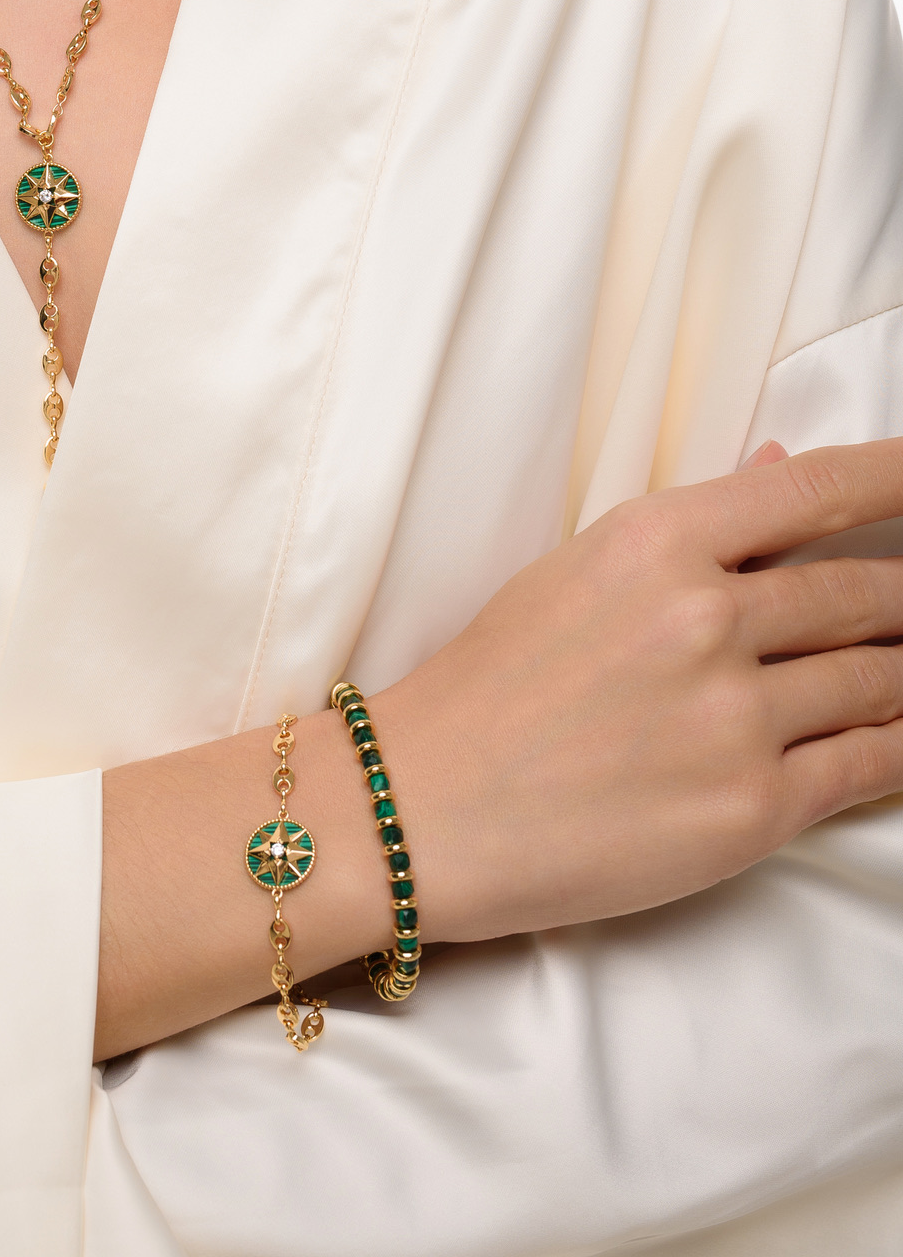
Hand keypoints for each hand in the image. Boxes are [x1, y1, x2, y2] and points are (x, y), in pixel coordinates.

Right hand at [383, 438, 902, 943]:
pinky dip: (898, 745)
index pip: (817, 489)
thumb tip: (783, 469)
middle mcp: (705, 618)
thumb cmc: (490, 687)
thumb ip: (692, 529)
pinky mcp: (750, 810)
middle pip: (864, 590)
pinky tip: (901, 733)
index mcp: (655, 541)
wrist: (424, 807)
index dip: (899, 477)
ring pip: (879, 678)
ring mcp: (734, 717)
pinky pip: (867, 765)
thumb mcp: (574, 573)